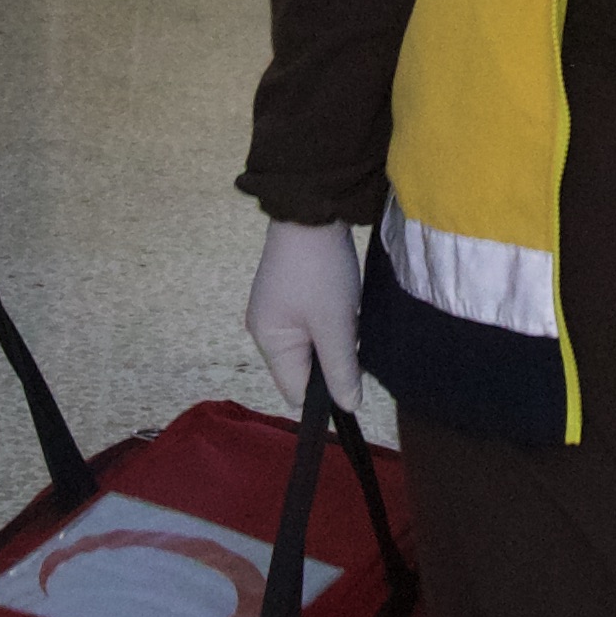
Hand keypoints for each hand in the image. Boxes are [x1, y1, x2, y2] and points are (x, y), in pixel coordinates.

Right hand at [246, 219, 367, 412]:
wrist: (312, 210)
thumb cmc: (320, 270)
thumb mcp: (335, 325)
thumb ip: (341, 370)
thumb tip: (348, 406)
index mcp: (269, 341)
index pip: (296, 391)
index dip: (325, 392)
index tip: (351, 374)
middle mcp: (264, 329)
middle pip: (303, 368)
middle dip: (331, 360)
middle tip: (350, 335)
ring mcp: (275, 310)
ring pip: (310, 345)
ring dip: (333, 338)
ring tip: (346, 314)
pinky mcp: (288, 294)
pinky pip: (311, 324)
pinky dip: (330, 320)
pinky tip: (342, 302)